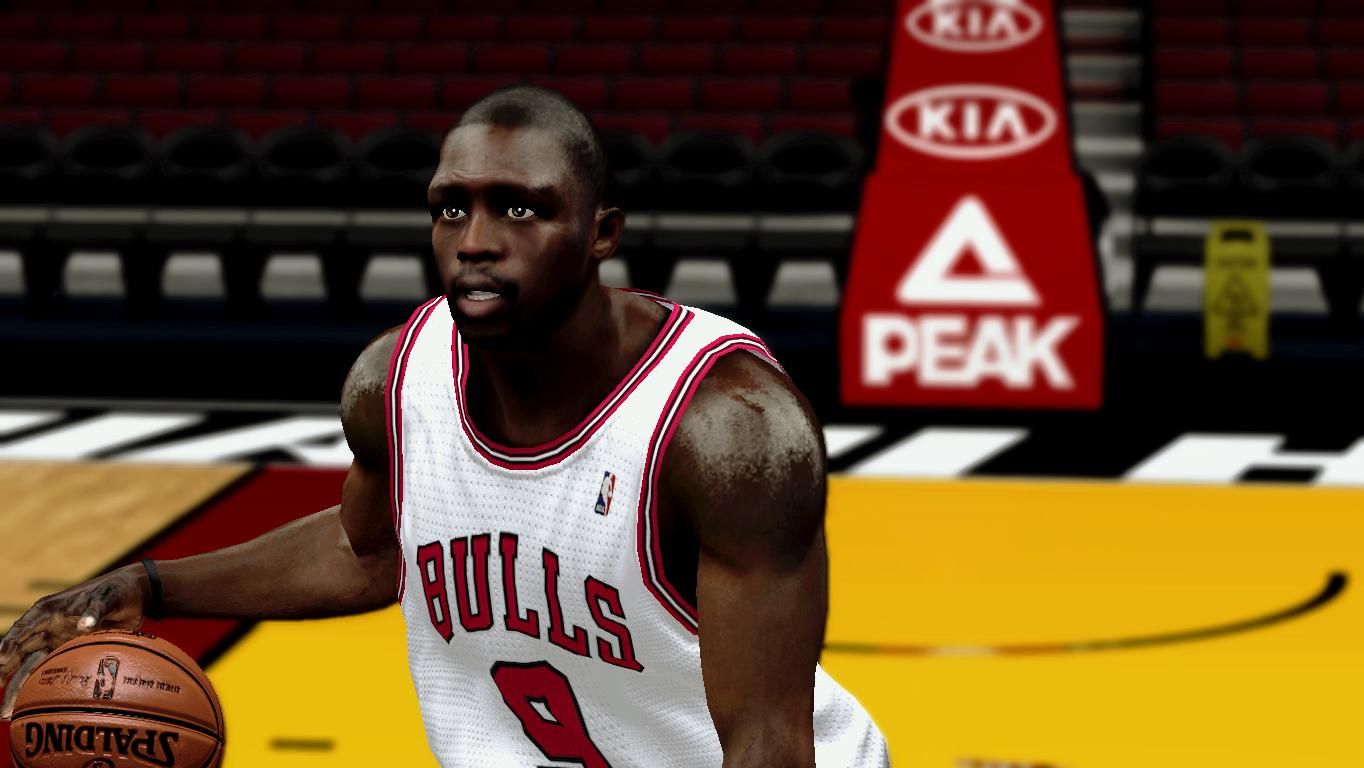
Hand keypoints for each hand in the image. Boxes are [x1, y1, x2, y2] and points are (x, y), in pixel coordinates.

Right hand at [0, 564, 148, 717]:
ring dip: (16, 685)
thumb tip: (84, 625)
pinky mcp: (67, 651)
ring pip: (29, 665)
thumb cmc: (116, 591)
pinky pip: (47, 670)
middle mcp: (46, 626)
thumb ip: (95, 610)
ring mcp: (55, 640)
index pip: (24, 628)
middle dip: (4, 670)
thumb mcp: (107, 597)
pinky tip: (28, 704)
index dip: (10, 643)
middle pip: (19, 651)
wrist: (133, 597)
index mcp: (49, 610)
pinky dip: (36, 685)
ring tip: (5, 711)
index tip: (1, 659)